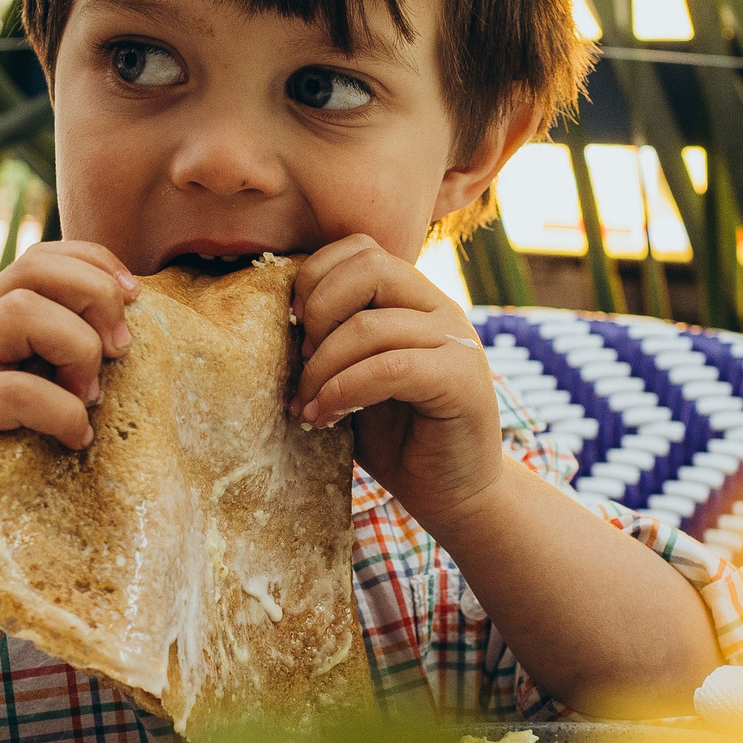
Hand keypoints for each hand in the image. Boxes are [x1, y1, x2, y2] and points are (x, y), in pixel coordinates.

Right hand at [0, 241, 140, 512]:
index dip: (94, 262)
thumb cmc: (15, 454)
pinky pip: (14, 390)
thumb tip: (137, 334)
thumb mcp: (51, 393)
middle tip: (121, 350)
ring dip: (76, 348)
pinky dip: (60, 411)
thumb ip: (77, 358)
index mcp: (2, 321)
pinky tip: (76, 438)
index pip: (43, 257)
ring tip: (90, 397)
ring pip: (20, 311)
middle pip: (31, 268)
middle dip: (93, 296)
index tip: (136, 298)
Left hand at [292, 234, 503, 533]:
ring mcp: (457, 340)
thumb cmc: (399, 439)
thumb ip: (334, 342)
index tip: (295, 328)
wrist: (455, 494)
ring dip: (323, 368)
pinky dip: (346, 391)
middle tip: (301, 362)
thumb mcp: (355, 378)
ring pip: (370, 325)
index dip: (316, 278)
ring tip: (308, 406)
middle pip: (369, 268)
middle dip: (318, 312)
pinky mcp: (462, 378)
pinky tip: (327, 417)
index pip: (361, 248)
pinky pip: (390, 367)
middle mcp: (441, 309)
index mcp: (416, 299)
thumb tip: (279, 320)